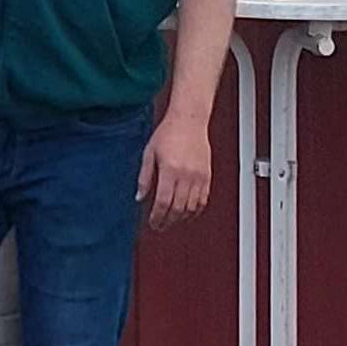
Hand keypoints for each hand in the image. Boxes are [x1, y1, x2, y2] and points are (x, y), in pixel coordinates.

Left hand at [137, 108, 213, 222]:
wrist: (189, 120)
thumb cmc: (168, 132)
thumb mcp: (149, 153)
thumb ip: (144, 177)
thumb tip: (139, 197)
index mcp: (169, 170)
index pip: (163, 203)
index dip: (157, 217)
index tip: (152, 223)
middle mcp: (186, 175)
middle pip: (177, 209)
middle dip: (167, 221)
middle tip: (160, 225)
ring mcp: (198, 177)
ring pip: (191, 208)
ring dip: (181, 218)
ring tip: (172, 220)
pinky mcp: (207, 176)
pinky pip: (203, 201)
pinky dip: (195, 211)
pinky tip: (187, 213)